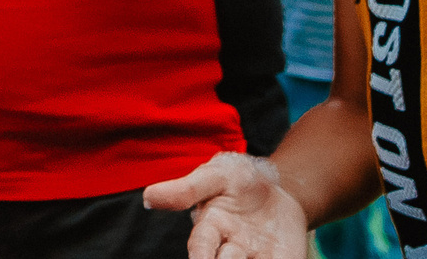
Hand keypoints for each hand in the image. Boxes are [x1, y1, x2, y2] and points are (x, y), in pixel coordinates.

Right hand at [143, 152, 306, 258]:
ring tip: (252, 258)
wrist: (278, 187)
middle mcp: (231, 247)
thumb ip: (186, 189)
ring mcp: (258, 256)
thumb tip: (148, 197)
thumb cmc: (238, 180)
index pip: (201, 245)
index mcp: (211, 226)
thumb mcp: (214, 176)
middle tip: (230, 257)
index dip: (200, 255)